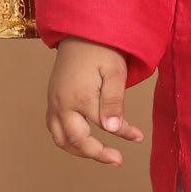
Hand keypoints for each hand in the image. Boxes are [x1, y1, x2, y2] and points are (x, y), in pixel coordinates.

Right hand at [45, 36, 144, 166]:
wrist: (80, 32)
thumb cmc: (101, 49)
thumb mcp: (115, 72)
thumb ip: (114, 101)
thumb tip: (112, 130)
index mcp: (79, 96)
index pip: (103, 125)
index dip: (123, 133)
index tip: (138, 137)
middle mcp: (61, 103)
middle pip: (75, 140)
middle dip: (96, 153)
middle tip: (117, 159)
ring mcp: (53, 102)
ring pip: (60, 139)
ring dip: (79, 151)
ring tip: (101, 154)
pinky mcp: (51, 100)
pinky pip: (54, 128)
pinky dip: (67, 140)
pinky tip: (83, 141)